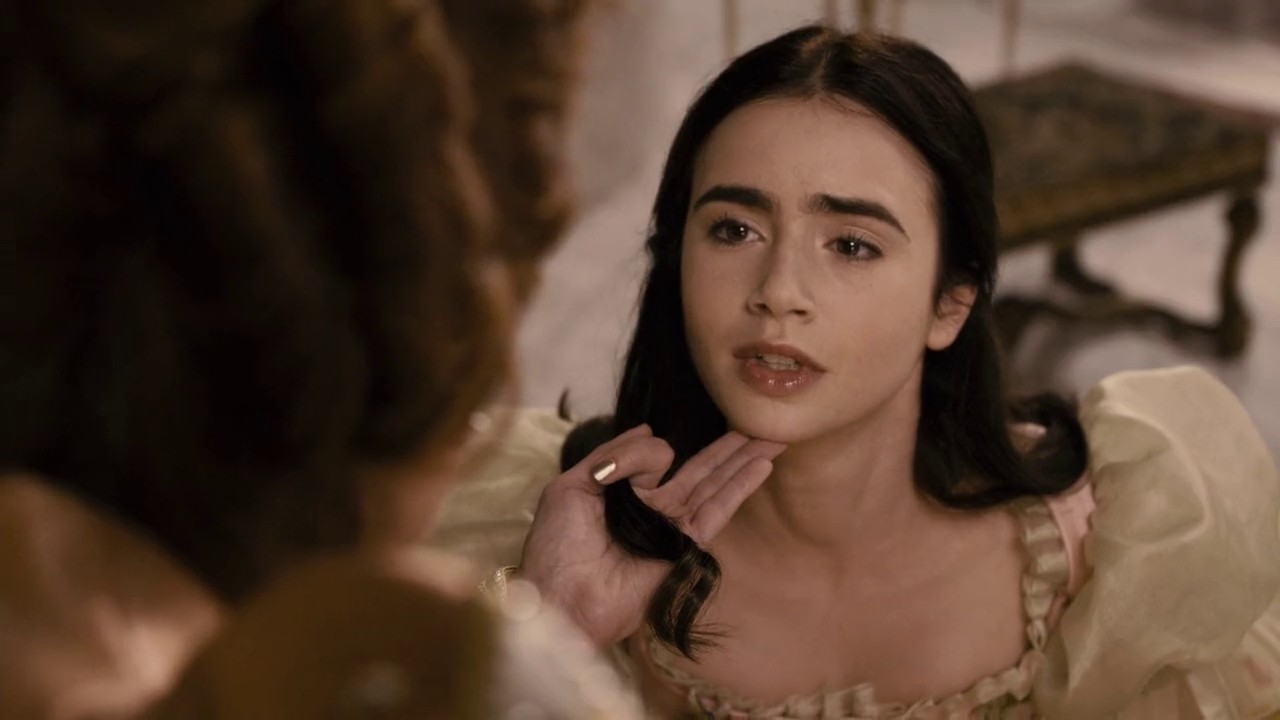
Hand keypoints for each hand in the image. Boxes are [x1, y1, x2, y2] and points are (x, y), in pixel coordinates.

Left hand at [518, 425, 785, 645]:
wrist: (561, 597)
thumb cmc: (556, 546)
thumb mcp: (572, 486)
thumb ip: (612, 455)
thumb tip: (648, 427)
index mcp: (622, 492)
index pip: (655, 456)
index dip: (648, 450)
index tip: (626, 465)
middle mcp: (652, 508)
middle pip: (698, 469)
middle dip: (728, 446)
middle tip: (758, 420)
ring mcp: (672, 529)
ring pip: (714, 486)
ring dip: (743, 460)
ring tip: (772, 436)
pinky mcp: (686, 548)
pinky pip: (716, 512)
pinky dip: (739, 487)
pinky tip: (761, 465)